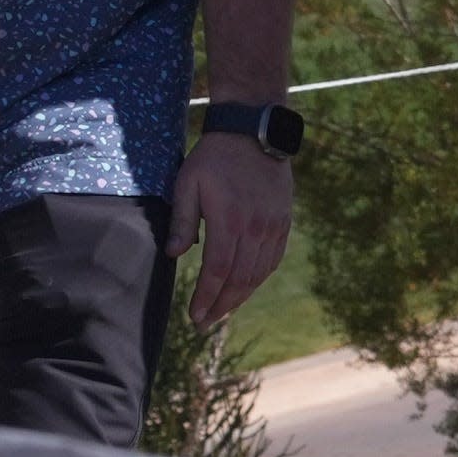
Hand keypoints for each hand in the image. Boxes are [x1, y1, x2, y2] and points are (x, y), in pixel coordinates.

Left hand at [174, 136, 291, 328]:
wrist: (254, 133)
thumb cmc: (213, 158)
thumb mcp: (187, 184)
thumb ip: (182, 221)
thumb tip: (174, 255)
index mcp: (230, 220)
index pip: (218, 271)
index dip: (206, 297)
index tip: (193, 316)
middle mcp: (256, 227)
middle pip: (240, 279)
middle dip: (222, 305)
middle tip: (204, 324)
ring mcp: (273, 224)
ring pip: (259, 272)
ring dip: (241, 296)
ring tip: (223, 311)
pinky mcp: (283, 220)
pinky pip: (274, 258)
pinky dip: (260, 277)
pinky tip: (247, 286)